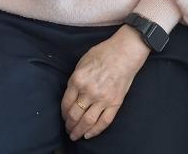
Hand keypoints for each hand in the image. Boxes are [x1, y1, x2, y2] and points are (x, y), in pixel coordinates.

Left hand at [61, 25, 150, 140]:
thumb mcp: (81, 63)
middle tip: (67, 129)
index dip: (63, 113)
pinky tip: (89, 135)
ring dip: (79, 130)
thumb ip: (75, 79)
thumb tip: (71, 93)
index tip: (63, 117)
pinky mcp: (115, 103)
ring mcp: (103, 99)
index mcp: (77, 80)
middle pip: (75, 114)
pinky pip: (104, 122)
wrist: (124, 53)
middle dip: (69, 124)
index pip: (66, 103)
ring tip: (75, 135)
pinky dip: (95, 131)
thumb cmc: (102, 53)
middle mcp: (88, 92)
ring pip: (88, 121)